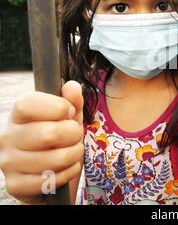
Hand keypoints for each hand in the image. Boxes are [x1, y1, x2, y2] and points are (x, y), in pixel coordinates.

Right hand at [0, 81, 83, 203]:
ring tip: (73, 151)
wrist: (49, 174)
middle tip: (75, 135)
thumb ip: (72, 101)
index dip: (58, 107)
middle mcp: (7, 137)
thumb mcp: (68, 118)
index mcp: (17, 115)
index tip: (69, 112)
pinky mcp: (16, 185)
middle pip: (49, 133)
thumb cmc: (59, 140)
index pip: (29, 104)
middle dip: (74, 134)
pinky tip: (66, 168)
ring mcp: (8, 163)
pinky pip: (54, 179)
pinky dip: (69, 172)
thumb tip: (72, 86)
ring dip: (75, 154)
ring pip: (56, 158)